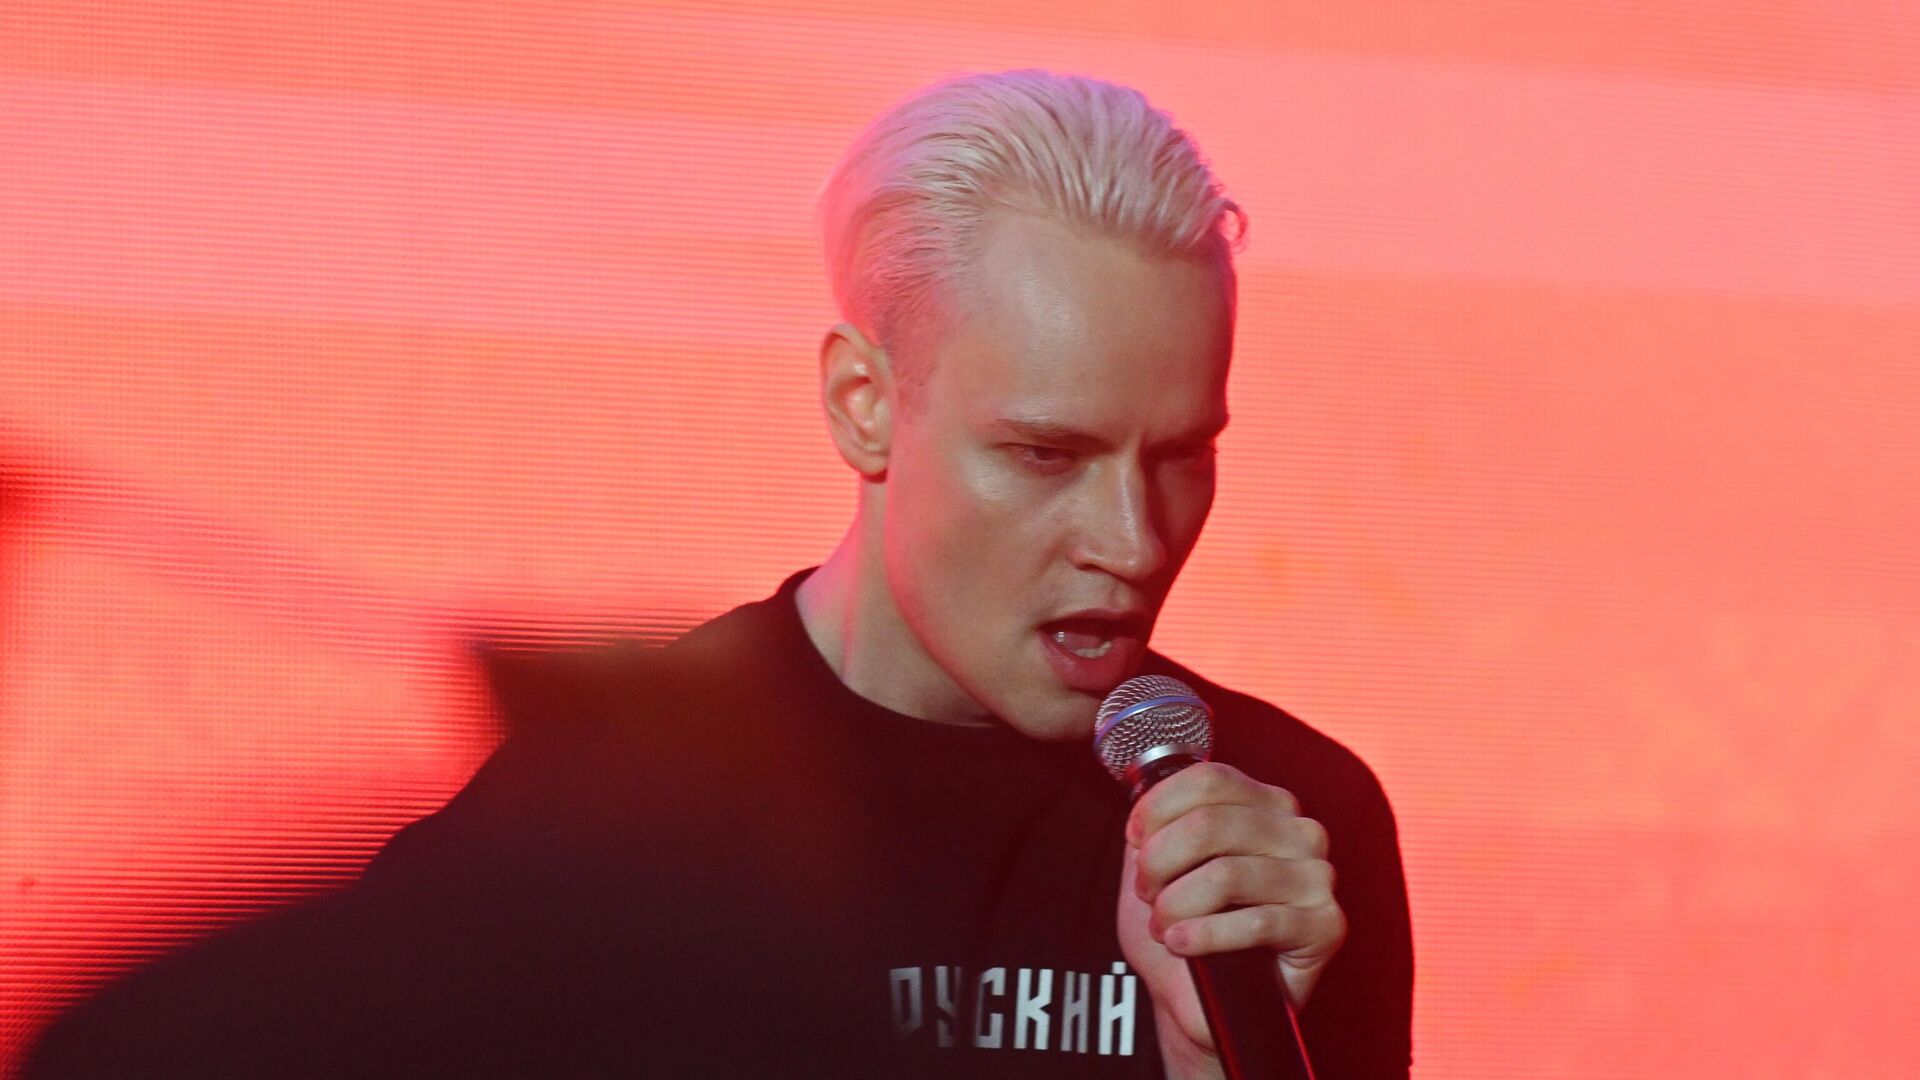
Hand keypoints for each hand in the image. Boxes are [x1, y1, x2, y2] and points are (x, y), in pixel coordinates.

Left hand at [1114, 762, 1345, 1077]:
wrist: (1203, 1000)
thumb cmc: (1186, 926)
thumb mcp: (1161, 864)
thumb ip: (1158, 823)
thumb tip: (1142, 797)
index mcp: (1267, 804)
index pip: (1210, 779)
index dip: (1159, 807)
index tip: (1133, 839)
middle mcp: (1300, 832)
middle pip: (1210, 823)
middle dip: (1160, 861)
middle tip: (1145, 892)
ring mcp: (1318, 878)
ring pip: (1226, 874)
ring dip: (1176, 903)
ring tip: (1163, 925)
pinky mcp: (1325, 926)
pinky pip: (1255, 922)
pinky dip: (1204, 934)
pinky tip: (1181, 943)